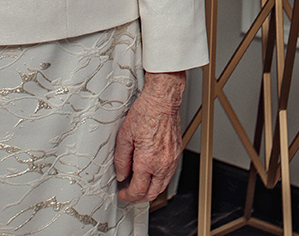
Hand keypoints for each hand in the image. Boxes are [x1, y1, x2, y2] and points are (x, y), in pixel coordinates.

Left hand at [113, 70, 185, 201]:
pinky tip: (150, 173)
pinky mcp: (176, 154)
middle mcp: (162, 164)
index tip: (123, 194)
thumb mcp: (124, 135)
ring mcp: (172, 160)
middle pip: (152, 194)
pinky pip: (168, 174)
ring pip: (162, 186)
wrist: (162, 101)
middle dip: (139, 197)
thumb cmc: (145, 112)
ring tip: (138, 184)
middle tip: (129, 193)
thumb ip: (121, 159)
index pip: (138, 190)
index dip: (128, 196)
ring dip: (150, 190)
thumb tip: (121, 174)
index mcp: (147, 161)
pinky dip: (159, 179)